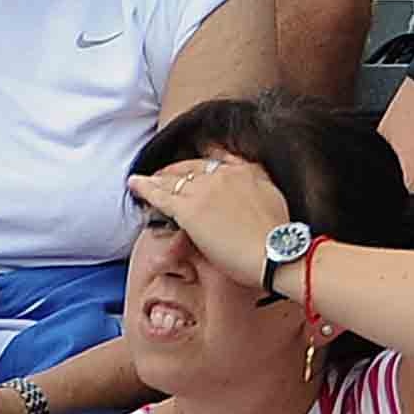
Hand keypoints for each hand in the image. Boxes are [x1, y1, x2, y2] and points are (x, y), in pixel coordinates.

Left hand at [128, 156, 298, 292]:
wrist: (275, 253)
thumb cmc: (279, 237)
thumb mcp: (275, 202)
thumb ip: (258, 189)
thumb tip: (248, 194)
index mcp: (249, 170)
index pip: (219, 160)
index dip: (203, 165)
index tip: (195, 167)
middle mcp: (226, 174)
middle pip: (193, 167)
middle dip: (177, 170)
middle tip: (165, 175)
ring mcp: (206, 190)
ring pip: (174, 180)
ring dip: (158, 179)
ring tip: (145, 179)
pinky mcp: (189, 209)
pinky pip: (160, 195)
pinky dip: (144, 188)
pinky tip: (134, 183)